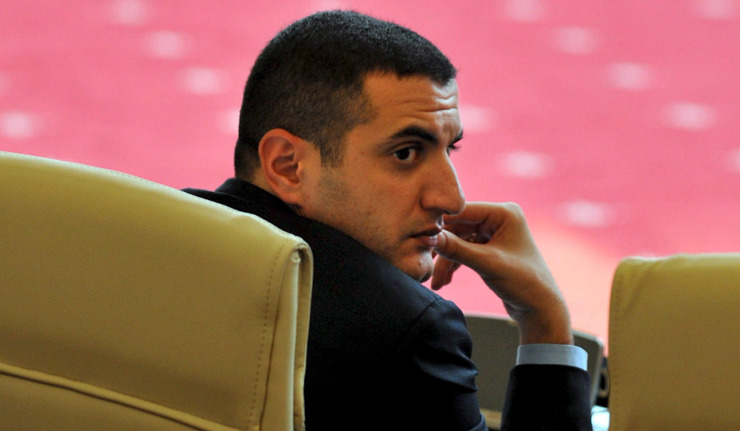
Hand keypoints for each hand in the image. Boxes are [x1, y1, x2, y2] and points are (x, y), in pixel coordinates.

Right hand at [432, 202, 572, 344]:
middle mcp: (499, 219)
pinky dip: (454, 265)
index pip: (463, 210)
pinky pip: (464, 251)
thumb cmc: (522, 282)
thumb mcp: (486, 263)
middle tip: (425, 261)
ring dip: (447, 261)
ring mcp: (493, 234)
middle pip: (458, 227)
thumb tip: (427, 237)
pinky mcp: (489, 249)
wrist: (540, 309)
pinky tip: (444, 281)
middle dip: (443, 247)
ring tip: (436, 281)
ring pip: (459, 242)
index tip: (419, 232)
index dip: (440, 222)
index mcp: (504, 213)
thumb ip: (456, 249)